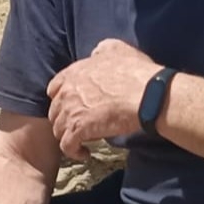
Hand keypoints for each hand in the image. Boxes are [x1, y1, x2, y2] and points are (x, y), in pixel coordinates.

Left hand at [46, 39, 162, 160]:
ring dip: (68, 136)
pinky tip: (84, 154)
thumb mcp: (117, 49)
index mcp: (74, 73)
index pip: (55, 88)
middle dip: (65, 119)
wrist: (148, 94)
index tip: (72, 106)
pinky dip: (74, 152)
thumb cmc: (137, 73)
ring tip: (82, 142)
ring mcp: (71, 111)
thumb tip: (96, 53)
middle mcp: (68, 91)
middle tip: (79, 126)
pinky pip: (67, 145)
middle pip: (55, 110)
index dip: (61, 98)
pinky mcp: (78, 129)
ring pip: (58, 130)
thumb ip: (102, 50)